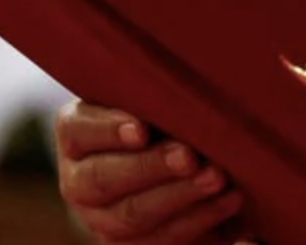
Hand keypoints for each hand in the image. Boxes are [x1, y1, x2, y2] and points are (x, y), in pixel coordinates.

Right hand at [54, 100, 252, 243]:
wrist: (177, 156)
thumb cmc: (168, 108)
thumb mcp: (155, 94)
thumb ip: (159, 90)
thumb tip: (179, 77)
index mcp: (76, 134)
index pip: (78, 129)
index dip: (108, 130)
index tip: (142, 130)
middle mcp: (79, 179)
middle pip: (104, 178)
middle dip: (152, 167)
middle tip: (191, 157)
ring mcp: (102, 218)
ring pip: (132, 216)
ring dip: (180, 197)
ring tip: (218, 178)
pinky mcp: (132, 244)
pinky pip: (161, 240)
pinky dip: (199, 221)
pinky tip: (229, 201)